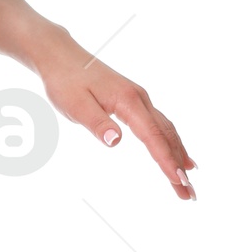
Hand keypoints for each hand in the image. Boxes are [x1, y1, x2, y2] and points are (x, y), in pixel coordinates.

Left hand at [37, 33, 197, 199]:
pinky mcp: (135, 101)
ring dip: (179, 155)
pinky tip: (178, 153)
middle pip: (166, 136)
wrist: (62, 57)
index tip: (177, 181)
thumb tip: (116, 142)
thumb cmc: (65, 82)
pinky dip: (172, 141)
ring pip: (167, 130)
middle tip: (189, 193)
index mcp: (128, 101)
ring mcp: (140, 99)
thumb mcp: (75, 106)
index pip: (153, 136)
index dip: (166, 160)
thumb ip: (97, 123)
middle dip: (178, 165)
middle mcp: (140, 99)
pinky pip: (160, 124)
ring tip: (189, 180)